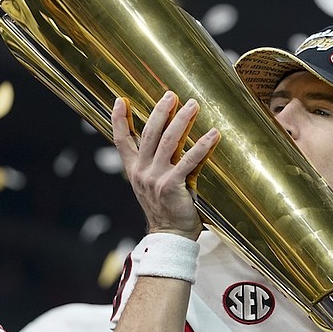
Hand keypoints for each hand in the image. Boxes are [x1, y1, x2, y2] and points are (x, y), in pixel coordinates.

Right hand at [112, 91, 219, 239]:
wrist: (170, 236)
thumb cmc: (166, 210)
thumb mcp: (153, 184)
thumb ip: (156, 164)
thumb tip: (170, 139)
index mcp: (134, 170)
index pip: (121, 140)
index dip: (119, 120)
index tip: (119, 100)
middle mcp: (142, 172)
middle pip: (149, 133)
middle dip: (161, 111)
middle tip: (172, 94)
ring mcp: (156, 178)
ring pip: (168, 141)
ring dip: (182, 120)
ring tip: (193, 105)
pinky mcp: (173, 186)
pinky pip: (189, 161)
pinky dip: (202, 146)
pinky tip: (213, 134)